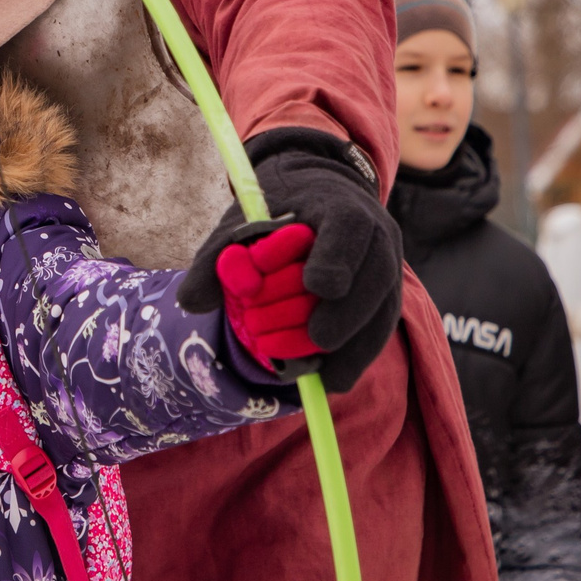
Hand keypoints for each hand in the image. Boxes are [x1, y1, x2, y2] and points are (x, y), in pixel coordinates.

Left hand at [180, 128, 403, 392]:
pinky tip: (328, 380)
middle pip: (375, 275)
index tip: (316, 286)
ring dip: (349, 344)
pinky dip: (353, 359)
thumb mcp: (241, 224)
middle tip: (317, 337)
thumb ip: (216, 260)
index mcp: (337, 204)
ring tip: (312, 369)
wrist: (316, 200)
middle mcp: (375, 233)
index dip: (336, 257)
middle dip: (345, 312)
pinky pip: (379, 332)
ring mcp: (388, 267)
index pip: (348, 226)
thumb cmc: (274, 215)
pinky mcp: (386, 298)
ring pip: (382, 309)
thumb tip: (192, 302)